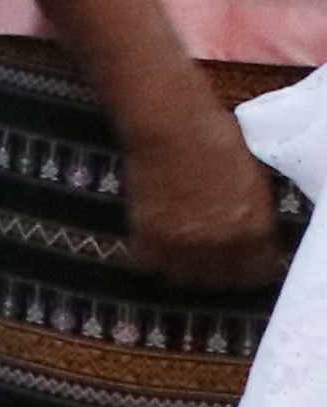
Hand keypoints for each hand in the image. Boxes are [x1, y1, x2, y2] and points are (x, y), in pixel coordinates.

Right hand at [123, 100, 294, 291]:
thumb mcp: (251, 181)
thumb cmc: (213, 139)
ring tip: (182, 251)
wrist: (169, 125)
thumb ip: (251, 217)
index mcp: (254, 226)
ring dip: (183, 267)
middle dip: (216, 271)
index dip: (250, 269)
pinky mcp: (148, 234)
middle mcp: (221, 241)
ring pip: (184, 278)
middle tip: (210, 257)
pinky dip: (152, 256)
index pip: (257, 272)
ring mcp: (183, 241)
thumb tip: (249, 238)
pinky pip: (150, 262)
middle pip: (219, 281)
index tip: (243, 264)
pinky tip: (156, 241)